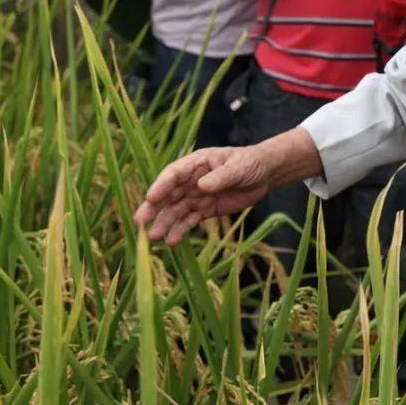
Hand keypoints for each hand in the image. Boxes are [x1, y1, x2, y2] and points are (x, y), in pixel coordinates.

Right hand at [136, 146, 272, 245]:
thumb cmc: (250, 163)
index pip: (173, 174)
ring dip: (165, 222)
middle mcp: (191, 180)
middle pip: (168, 194)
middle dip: (153, 207)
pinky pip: (189, 220)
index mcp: (196, 164)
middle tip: (140, 221)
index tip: (151, 197)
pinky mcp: (205, 210)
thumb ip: (221, 176)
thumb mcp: (238, 167)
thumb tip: (202, 185)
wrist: (264, 174)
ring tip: (154, 237)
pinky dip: (180, 230)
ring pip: (176, 210)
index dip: (161, 185)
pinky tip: (172, 241)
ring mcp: (197, 196)